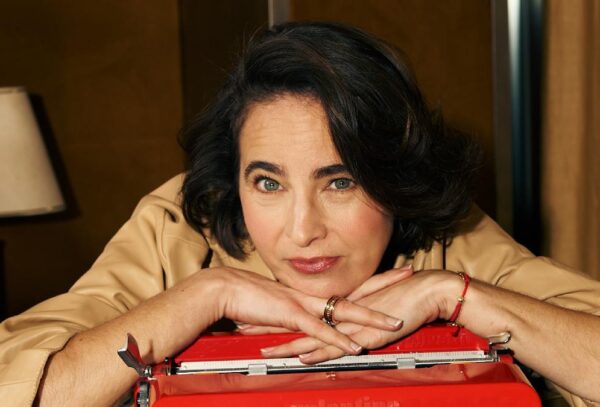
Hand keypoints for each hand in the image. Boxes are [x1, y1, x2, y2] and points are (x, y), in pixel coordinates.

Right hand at [235, 264, 413, 333]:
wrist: (223, 289)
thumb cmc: (246, 296)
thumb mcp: (276, 304)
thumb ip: (293, 312)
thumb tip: (304, 319)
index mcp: (310, 293)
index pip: (348, 285)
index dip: (372, 280)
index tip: (392, 271)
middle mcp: (311, 295)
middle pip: (355, 290)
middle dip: (384, 284)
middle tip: (408, 274)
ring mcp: (303, 304)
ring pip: (344, 311)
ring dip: (370, 318)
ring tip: (394, 324)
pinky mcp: (290, 316)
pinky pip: (320, 330)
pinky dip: (338, 339)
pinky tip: (354, 346)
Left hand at [261, 269, 460, 362]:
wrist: (429, 290)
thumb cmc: (408, 295)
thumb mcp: (378, 305)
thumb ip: (361, 312)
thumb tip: (348, 321)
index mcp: (342, 303)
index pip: (306, 310)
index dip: (283, 314)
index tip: (261, 316)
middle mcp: (340, 311)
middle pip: (300, 320)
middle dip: (273, 325)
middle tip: (247, 326)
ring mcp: (350, 322)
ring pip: (311, 334)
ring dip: (287, 342)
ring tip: (262, 347)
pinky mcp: (363, 332)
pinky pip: (336, 344)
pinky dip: (317, 351)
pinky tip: (301, 357)